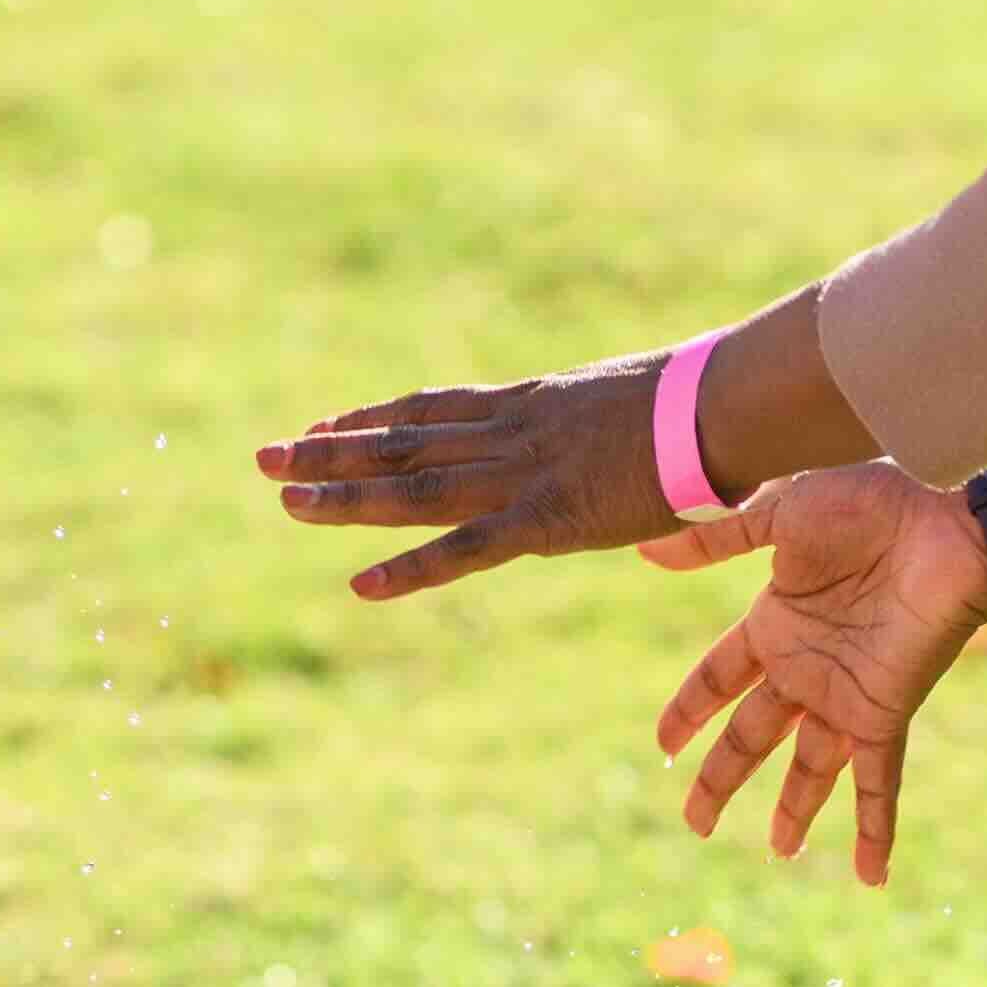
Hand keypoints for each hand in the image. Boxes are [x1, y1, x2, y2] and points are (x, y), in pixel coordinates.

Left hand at [254, 351, 693, 600]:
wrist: (723, 405)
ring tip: (285, 501)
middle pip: (402, 443)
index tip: (319, 426)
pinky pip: (466, 550)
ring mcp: (522, 476)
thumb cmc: (700, 403)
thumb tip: (608, 439)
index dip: (369, 419)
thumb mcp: (631, 405)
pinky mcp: (547, 520)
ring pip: (415, 489)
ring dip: (346, 498)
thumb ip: (599, 427)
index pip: (429, 408)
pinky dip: (411, 568)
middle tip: (263, 458)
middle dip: (328, 452)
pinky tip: (361, 584)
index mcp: (528, 404)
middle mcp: (509, 435)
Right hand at [651, 461, 986, 884]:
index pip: (717, 680)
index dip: (688, 711)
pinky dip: (874, 829)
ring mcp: (846, 697)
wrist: (947, 521)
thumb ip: (718, 538)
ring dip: (795, 812)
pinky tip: (871, 876)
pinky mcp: (885, 713)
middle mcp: (807, 669)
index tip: (663, 746)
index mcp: (776, 624)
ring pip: (810, 770)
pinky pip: (877, 783)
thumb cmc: (871, 504)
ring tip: (780, 853)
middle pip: (752, 738)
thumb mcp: (780, 513)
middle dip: (722, 780)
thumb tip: (647, 552)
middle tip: (697, 823)